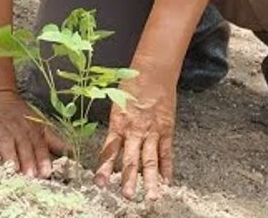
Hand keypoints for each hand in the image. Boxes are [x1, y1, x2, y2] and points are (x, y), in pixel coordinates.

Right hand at [0, 91, 64, 178]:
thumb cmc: (20, 116)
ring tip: (11, 168)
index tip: (46, 172)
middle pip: (23, 143)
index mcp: (32, 127)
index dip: (43, 157)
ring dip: (9, 153)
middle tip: (30, 175)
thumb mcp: (39, 126)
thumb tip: (73, 153)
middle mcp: (16, 125)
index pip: (39, 143)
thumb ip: (54, 141)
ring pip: (5, 139)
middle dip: (27, 159)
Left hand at [94, 66, 176, 203]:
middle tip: (127, 196)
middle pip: (131, 159)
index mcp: (118, 123)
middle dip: (129, 179)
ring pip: (150, 160)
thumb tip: (110, 143)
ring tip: (150, 196)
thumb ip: (115, 125)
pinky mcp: (166, 129)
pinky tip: (167, 181)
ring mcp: (152, 131)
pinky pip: (166, 151)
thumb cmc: (133, 84)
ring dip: (150, 179)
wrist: (154, 70)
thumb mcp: (116, 103)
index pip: (109, 150)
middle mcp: (134, 130)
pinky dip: (167, 167)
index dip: (104, 167)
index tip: (100, 183)